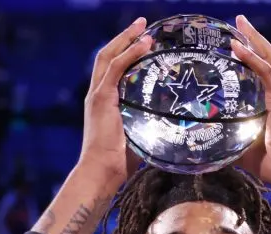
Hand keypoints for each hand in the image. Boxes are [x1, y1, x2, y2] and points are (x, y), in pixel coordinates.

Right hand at [78, 18, 152, 182]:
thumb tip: (174, 128)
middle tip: (142, 24)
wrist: (101, 171)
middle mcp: (96, 94)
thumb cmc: (119, 163)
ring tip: (143, 27)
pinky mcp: (102, 99)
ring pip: (109, 57)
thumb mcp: (138, 137)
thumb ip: (149, 127)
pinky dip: (129, 53)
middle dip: (124, 37)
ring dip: (127, 39)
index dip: (124, 52)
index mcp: (103, 102)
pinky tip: (144, 44)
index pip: (111, 68)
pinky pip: (116, 68)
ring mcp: (97, 95)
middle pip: (106, 56)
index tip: (142, 41)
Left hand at [230, 15, 270, 188]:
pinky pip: (266, 72)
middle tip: (238, 20)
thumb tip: (201, 143)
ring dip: (254, 38)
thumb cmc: (268, 163)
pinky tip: (238, 46)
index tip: (235, 38)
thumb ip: (225, 138)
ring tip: (240, 23)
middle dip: (253, 36)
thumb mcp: (239, 145)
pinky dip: (252, 58)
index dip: (251, 51)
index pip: (262, 68)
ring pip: (269, 57)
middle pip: (267, 55)